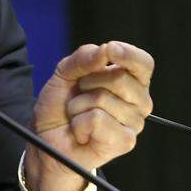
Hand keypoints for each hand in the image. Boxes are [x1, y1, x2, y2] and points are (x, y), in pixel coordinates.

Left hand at [23, 41, 154, 190]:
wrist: (47, 138)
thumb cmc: (61, 105)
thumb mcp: (64, 73)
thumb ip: (83, 58)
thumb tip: (106, 50)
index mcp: (130, 80)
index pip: (143, 63)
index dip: (128, 54)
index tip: (110, 49)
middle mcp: (138, 101)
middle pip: (119, 78)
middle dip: (88, 82)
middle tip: (80, 95)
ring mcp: (134, 122)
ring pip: (103, 99)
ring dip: (79, 105)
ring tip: (79, 116)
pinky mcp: (126, 141)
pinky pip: (97, 119)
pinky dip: (80, 123)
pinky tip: (81, 132)